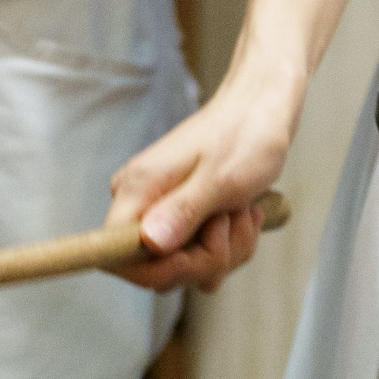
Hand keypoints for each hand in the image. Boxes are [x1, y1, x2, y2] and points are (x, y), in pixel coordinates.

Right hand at [103, 65, 299, 293]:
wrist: (263, 106)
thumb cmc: (246, 134)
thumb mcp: (221, 178)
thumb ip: (183, 211)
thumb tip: (149, 243)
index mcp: (137, 189)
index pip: (114, 255)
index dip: (152, 271)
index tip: (193, 257)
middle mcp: (141, 203)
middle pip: (156, 268)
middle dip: (204, 259)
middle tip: (230, 221)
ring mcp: (162, 211)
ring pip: (186, 266)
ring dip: (226, 250)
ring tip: (241, 211)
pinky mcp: (183, 216)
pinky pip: (202, 255)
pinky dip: (230, 244)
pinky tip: (243, 213)